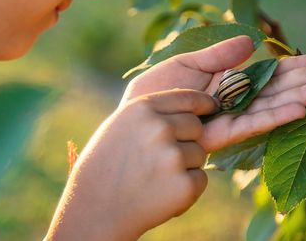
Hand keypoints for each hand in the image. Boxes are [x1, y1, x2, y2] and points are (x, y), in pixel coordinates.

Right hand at [46, 89, 215, 240]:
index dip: (202, 103)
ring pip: (199, 153)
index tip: (211, 107)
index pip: (188, 97)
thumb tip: (192, 105)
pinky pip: (200, 178)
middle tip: (162, 158)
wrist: (95, 209)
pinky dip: (187, 187)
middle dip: (187, 139)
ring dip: (185, 165)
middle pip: (196, 126)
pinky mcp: (184, 185)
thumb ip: (153, 112)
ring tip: (155, 177)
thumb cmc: (106, 163)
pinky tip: (161, 192)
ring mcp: (173, 157)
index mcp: (143, 108)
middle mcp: (160, 128)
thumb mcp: (121, 124)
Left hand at [122, 36, 305, 151]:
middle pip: (277, 90)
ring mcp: (228, 120)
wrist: (130, 120)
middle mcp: (233, 103)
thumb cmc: (153, 92)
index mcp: (227, 83)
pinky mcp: (219, 137)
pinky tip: (299, 108)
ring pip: (271, 106)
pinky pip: (251, 124)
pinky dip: (275, 116)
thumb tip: (252, 43)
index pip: (269, 75)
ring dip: (301, 96)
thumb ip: (217, 56)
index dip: (295, 68)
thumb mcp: (185, 64)